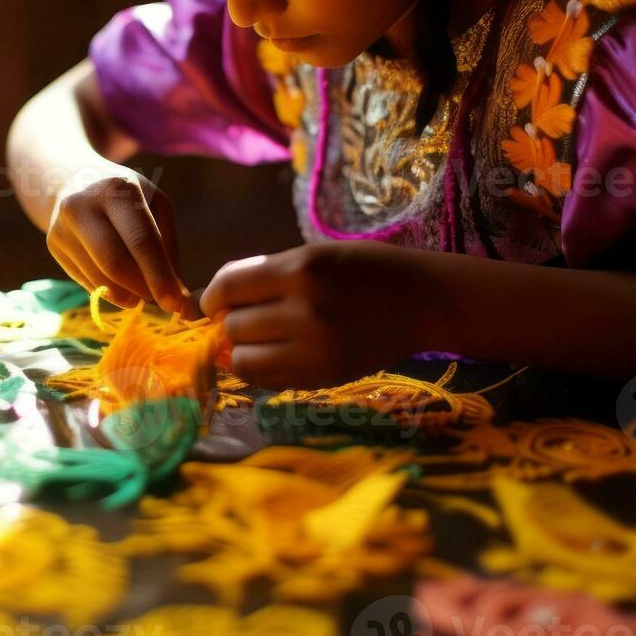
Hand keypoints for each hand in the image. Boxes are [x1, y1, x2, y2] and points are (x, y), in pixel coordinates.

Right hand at [47, 162, 189, 312]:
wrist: (74, 179)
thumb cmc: (127, 197)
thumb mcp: (156, 205)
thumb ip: (167, 247)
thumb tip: (175, 295)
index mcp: (117, 189)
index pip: (141, 240)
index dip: (159, 276)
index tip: (177, 304)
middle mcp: (84, 205)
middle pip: (114, 264)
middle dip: (142, 290)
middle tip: (161, 302)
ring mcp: (63, 225)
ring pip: (99, 280)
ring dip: (127, 295)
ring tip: (141, 292)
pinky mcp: (52, 244)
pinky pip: (86, 282)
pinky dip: (109, 291)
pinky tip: (118, 282)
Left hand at [199, 240, 442, 387]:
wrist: (423, 301)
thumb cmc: (365, 269)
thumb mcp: (314, 255)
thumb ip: (265, 275)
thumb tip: (215, 300)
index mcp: (300, 270)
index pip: (228, 287)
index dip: (212, 296)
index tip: (214, 302)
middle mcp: (304, 310)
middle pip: (233, 326)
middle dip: (232, 323)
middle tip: (249, 319)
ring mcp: (315, 348)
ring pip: (243, 359)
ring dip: (243, 350)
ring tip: (261, 340)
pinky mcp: (324, 376)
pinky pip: (267, 380)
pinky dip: (260, 371)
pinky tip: (273, 356)